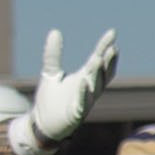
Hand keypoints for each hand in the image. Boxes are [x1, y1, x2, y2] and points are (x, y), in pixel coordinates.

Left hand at [13, 28, 116, 154]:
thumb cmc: (51, 99)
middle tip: (111, 47)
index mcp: (85, 78)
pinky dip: (83, 93)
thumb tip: (55, 31)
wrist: (42, 123)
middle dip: (107, 61)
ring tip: (97, 58)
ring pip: (95, 87)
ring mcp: (84, 101)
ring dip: (97, 74)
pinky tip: (82, 82)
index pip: (99, 60)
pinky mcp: (75, 114)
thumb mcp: (51, 72)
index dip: (105, 47)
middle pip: (102, 73)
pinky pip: (81, 103)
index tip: (112, 32)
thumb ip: (53, 54)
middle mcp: (89, 89)